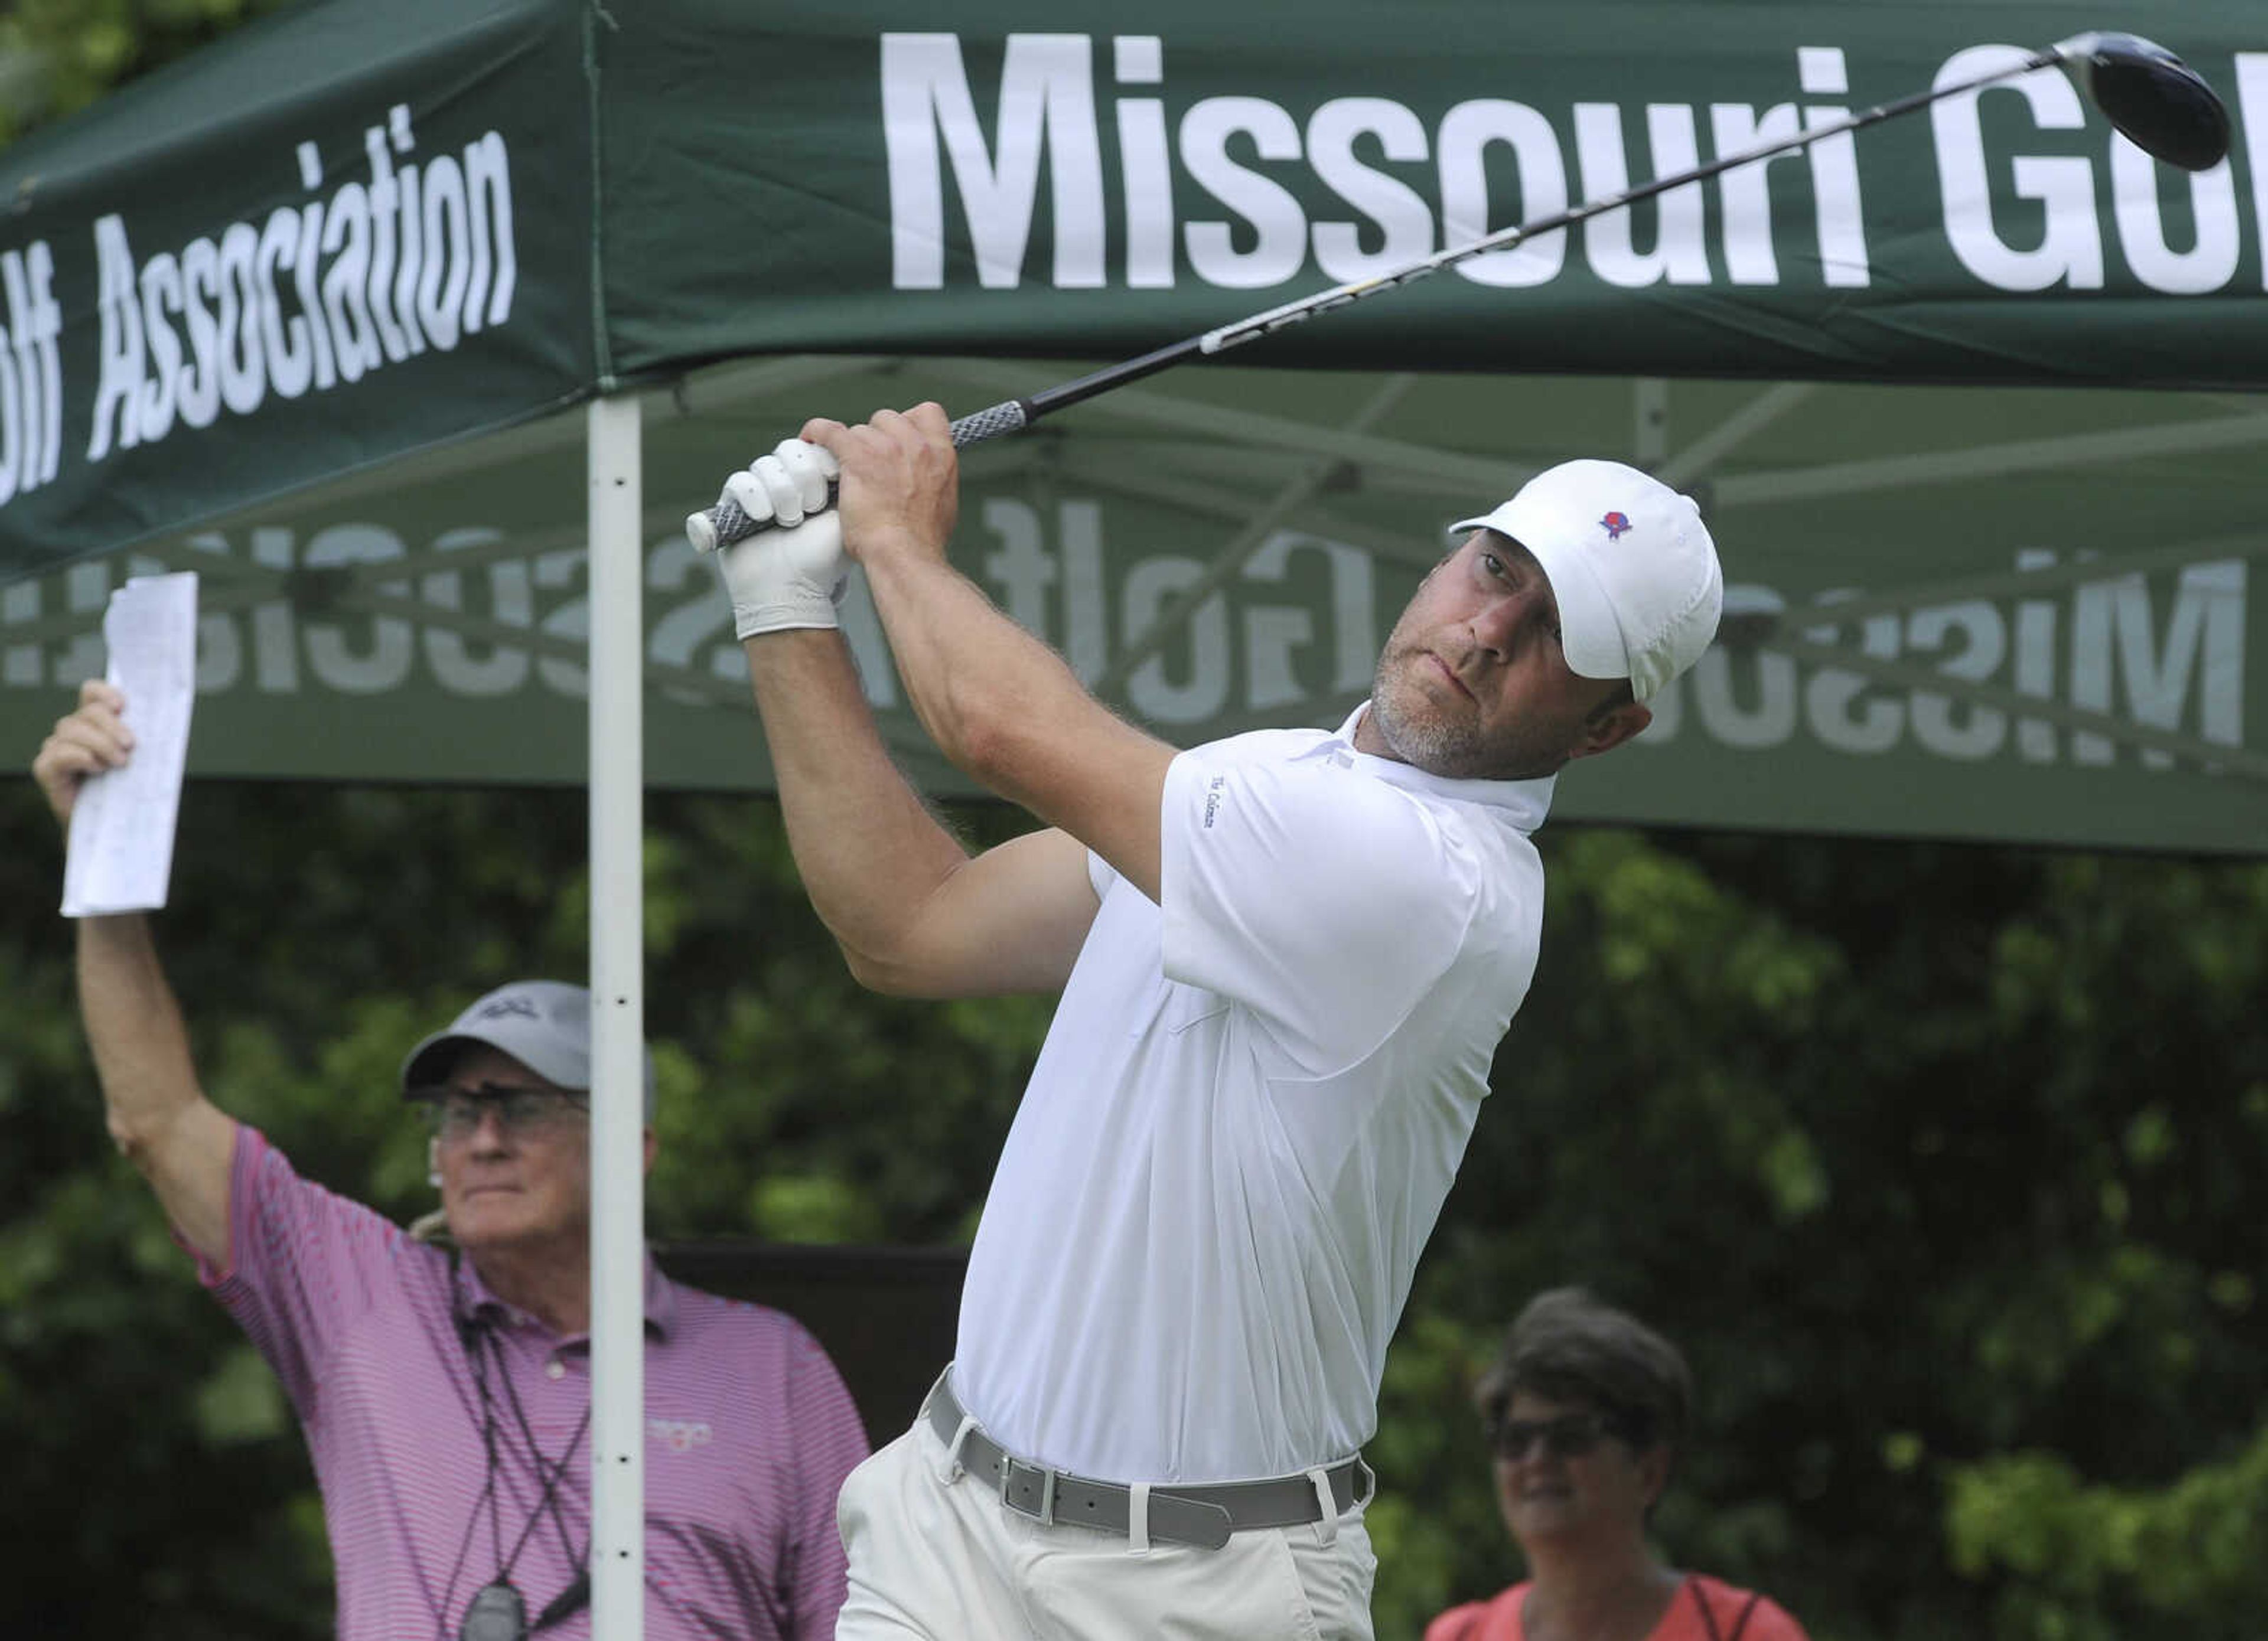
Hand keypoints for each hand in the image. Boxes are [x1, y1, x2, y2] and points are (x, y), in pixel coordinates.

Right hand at [32, 680, 132, 825]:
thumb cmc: (129, 789)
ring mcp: (57, 749)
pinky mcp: (47, 770)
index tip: (122, 706)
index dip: (104, 693)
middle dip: (111, 726)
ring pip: (71, 730)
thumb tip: (166, 724)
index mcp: (97, 723)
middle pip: (87, 713)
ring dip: (99, 743)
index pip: (91, 693)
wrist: (110, 826)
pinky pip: (57, 754)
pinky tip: (95, 766)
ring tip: (119, 763)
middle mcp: (74, 731)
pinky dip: (77, 756)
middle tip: (130, 746)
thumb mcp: (142, 760)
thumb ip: (145, 740)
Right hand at [712, 438, 846, 637]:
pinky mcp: (733, 504)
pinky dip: (755, 498)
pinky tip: (765, 517)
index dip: (821, 458)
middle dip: (805, 476)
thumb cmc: (823, 561)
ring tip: (791, 522)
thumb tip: (849, 452)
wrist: (793, 591)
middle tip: (814, 507)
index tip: (833, 478)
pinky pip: (740, 482)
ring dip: (784, 492)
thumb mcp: (845, 518)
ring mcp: (758, 491)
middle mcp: (785, 482)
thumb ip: (848, 484)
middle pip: (790, 449)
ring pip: (766, 465)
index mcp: (813, 481)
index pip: (812, 446)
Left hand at [800, 404, 958, 566]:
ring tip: (844, 467)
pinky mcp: (858, 457)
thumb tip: (924, 482)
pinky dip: (817, 433)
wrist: (906, 554)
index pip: (927, 413)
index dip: (908, 422)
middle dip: (876, 436)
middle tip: (869, 460)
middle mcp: (916, 445)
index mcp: (941, 455)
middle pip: (887, 419)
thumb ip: (932, 482)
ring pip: (860, 430)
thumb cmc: (921, 541)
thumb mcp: (943, 504)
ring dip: (851, 446)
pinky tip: (811, 438)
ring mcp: (887, 448)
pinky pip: (830, 431)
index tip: (897, 437)